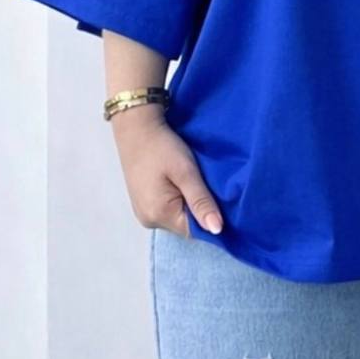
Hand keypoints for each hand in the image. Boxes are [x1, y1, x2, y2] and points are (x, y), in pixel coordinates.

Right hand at [110, 105, 223, 236]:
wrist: (136, 127)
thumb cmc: (162, 147)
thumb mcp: (186, 172)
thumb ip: (201, 201)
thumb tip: (217, 231)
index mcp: (159, 215)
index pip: (195, 230)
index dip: (211, 217)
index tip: (223, 199)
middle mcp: (149, 220)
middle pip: (186, 225)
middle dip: (200, 209)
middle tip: (211, 186)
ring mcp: (144, 213)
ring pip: (178, 216)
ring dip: (190, 203)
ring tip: (197, 182)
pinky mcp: (143, 203)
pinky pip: (168, 208)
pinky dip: (179, 198)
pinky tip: (183, 182)